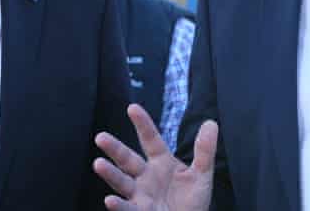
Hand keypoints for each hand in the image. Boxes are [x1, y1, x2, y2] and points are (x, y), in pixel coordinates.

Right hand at [94, 103, 217, 210]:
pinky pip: (127, 209)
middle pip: (128, 159)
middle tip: (100, 137)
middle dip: (114, 148)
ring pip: (122, 182)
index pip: (150, 139)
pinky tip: (110, 200)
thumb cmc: (193, 201)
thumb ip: (205, 150)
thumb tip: (211, 123)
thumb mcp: (202, 174)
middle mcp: (146, 176)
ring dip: (110, 173)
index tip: (132, 108)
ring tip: (98, 164)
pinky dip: (118, 206)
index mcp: (161, 162)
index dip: (143, 124)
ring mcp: (140, 195)